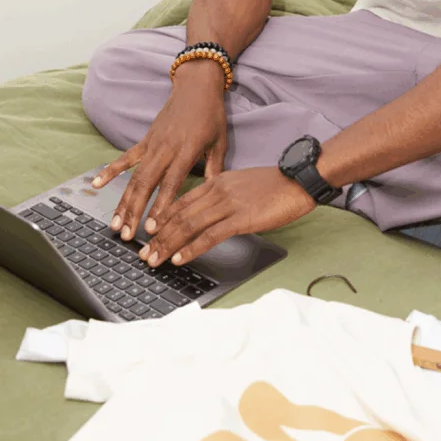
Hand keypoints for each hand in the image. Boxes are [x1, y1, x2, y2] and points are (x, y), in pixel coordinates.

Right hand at [92, 64, 227, 241]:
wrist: (196, 86)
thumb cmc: (211, 114)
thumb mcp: (220, 141)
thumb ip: (216, 168)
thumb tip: (214, 193)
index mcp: (187, 150)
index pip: (171, 183)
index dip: (161, 206)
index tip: (152, 228)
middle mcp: (166, 148)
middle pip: (146, 185)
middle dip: (135, 212)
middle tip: (126, 236)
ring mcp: (153, 144)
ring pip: (134, 177)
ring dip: (123, 201)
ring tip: (115, 224)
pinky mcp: (145, 140)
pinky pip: (125, 158)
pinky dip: (110, 171)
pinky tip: (96, 184)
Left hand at [138, 167, 314, 267]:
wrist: (297, 180)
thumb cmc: (275, 185)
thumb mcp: (242, 184)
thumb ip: (223, 195)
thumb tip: (210, 213)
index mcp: (217, 181)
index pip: (181, 201)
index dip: (162, 219)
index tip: (149, 233)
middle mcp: (217, 191)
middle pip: (179, 215)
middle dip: (158, 236)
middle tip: (143, 253)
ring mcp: (228, 204)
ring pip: (188, 226)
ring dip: (168, 245)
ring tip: (154, 259)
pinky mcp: (240, 219)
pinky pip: (209, 236)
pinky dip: (191, 249)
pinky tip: (180, 258)